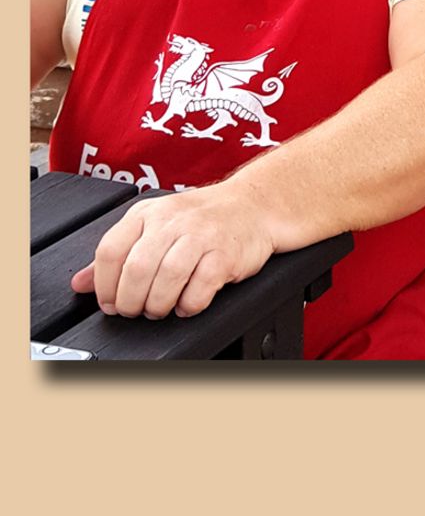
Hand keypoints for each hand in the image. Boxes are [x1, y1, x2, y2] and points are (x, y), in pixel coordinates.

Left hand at [71, 185, 276, 319]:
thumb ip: (118, 254)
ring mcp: (202, 235)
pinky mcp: (226, 253)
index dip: (105, 285)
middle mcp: (173, 220)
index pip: (110, 250)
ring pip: (166, 279)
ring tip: (160, 308)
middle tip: (136, 309)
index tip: (110, 302)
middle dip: (130, 301)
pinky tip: (186, 303)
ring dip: (158, 305)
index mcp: (148, 213)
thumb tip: (80, 283)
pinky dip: (188, 305)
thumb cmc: (202, 219)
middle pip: (136, 269)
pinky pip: (200, 288)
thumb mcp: (154, 226)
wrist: (254, 206)